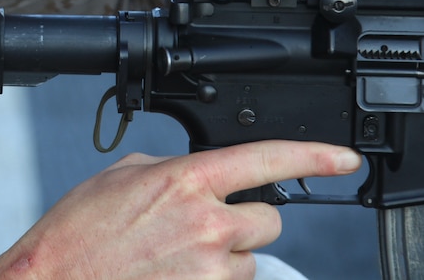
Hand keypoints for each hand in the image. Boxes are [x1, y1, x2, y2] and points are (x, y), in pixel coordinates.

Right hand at [0, 140, 359, 279]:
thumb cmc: (79, 232)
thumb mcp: (123, 176)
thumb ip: (175, 169)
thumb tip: (202, 175)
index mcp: (186, 179)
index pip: (268, 158)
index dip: (316, 155)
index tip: (344, 158)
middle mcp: (207, 223)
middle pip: (268, 219)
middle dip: (243, 222)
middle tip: (200, 227)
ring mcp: (210, 270)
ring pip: (249, 261)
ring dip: (223, 259)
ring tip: (173, 258)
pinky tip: (172, 275)